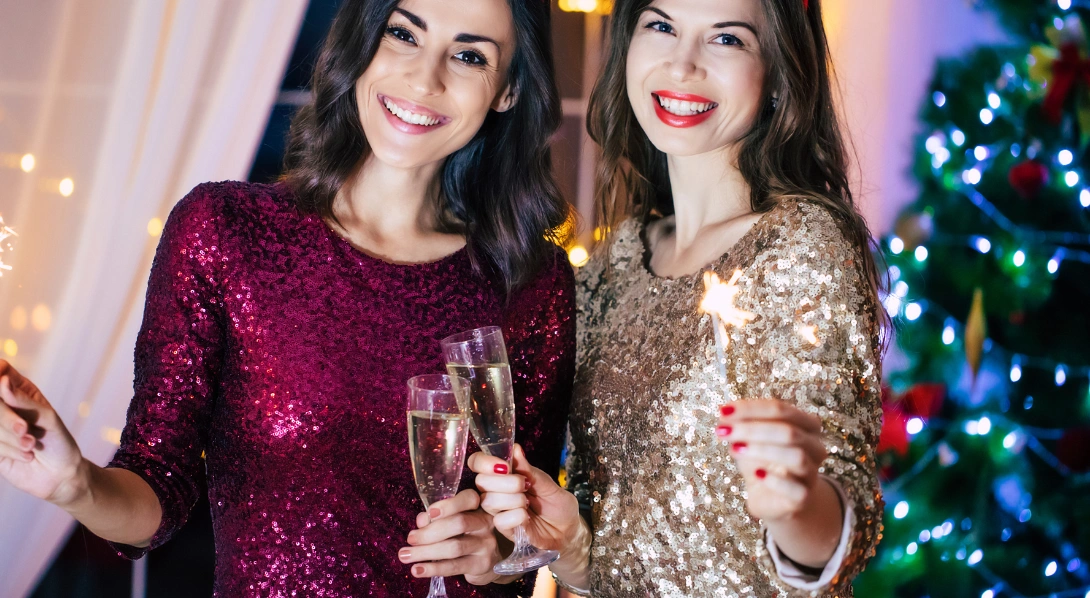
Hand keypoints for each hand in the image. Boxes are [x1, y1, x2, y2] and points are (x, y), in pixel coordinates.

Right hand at [0, 361, 85, 505]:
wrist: (60, 475)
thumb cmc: (59, 442)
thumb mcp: (46, 418)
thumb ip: (22, 401)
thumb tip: (2, 381)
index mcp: (20, 390)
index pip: (1, 370)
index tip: (3, 386)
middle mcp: (5, 405)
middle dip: (7, 419)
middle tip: (26, 430)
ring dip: (12, 439)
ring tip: (32, 445)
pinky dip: (9, 450)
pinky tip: (27, 456)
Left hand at [399, 489, 503, 584]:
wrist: (488, 562)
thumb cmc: (466, 537)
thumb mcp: (453, 524)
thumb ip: (437, 519)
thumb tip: (421, 521)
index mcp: (478, 508)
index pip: (469, 499)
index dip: (449, 505)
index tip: (430, 513)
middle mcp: (485, 524)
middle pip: (459, 523)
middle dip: (430, 532)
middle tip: (411, 538)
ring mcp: (486, 545)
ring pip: (454, 547)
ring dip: (426, 552)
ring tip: (405, 556)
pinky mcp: (481, 565)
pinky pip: (454, 566)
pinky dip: (433, 568)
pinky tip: (417, 569)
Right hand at [469, 444, 582, 555]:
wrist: (568, 531)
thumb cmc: (558, 505)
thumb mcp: (549, 485)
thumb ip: (529, 470)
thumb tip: (515, 449)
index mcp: (505, 475)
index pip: (478, 463)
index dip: (484, 462)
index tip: (504, 466)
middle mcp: (497, 492)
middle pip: (481, 482)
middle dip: (504, 482)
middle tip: (524, 485)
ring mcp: (500, 511)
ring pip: (488, 501)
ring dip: (512, 499)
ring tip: (528, 503)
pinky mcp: (505, 530)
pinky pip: (499, 520)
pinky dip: (516, 516)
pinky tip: (527, 518)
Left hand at [717, 400, 827, 521]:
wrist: (770, 498)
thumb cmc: (762, 462)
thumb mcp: (750, 439)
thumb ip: (743, 424)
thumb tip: (725, 412)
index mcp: (807, 425)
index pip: (781, 410)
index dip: (751, 409)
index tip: (723, 411)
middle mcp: (815, 447)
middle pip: (789, 431)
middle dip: (752, 429)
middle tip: (723, 431)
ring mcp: (812, 473)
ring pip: (796, 456)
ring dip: (762, 450)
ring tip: (734, 449)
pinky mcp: (804, 497)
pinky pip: (795, 488)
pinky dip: (774, 480)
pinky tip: (757, 474)